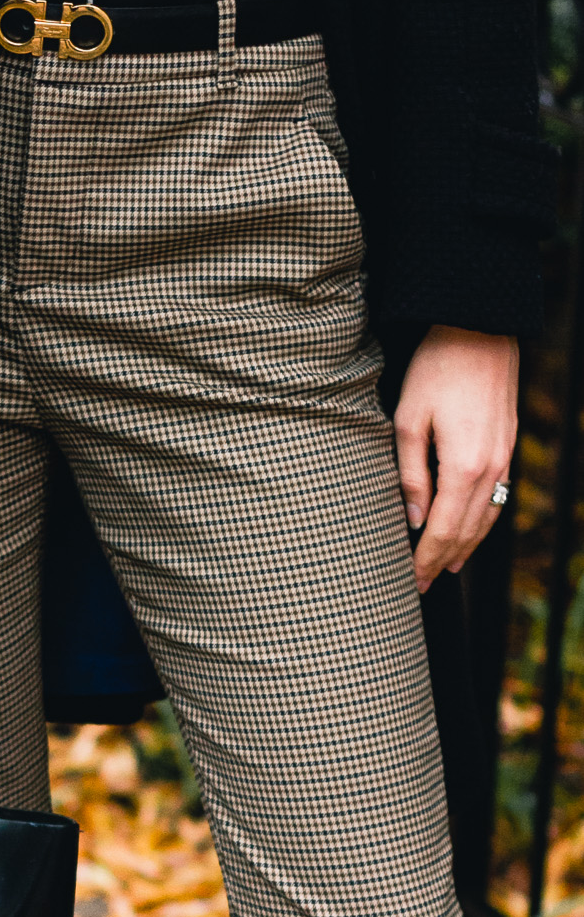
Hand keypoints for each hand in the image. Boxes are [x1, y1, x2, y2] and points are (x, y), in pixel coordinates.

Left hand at [393, 325, 517, 593]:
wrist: (479, 330)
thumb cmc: (435, 371)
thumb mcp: (407, 422)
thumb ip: (411, 476)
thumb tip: (415, 522)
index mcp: (463, 468)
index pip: (443, 532)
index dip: (426, 562)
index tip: (410, 583)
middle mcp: (490, 470)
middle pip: (467, 533)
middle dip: (444, 562)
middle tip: (422, 586)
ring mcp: (504, 459)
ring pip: (487, 519)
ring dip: (466, 548)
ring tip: (446, 569)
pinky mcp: (508, 448)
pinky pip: (498, 499)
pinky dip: (483, 523)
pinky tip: (471, 532)